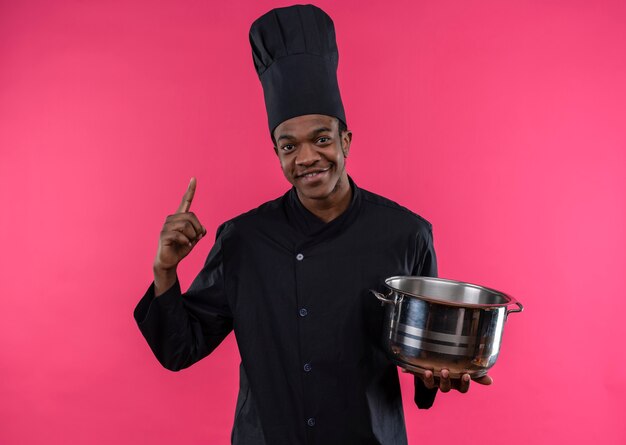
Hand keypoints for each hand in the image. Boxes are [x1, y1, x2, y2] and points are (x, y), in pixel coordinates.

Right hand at [153, 177, 206, 293]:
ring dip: (192, 236)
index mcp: (180, 217)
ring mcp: (166, 226)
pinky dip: (186, 242)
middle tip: (196, 238)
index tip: (194, 178)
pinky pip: (180, 235)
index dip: (190, 190)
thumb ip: (199, 232)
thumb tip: (203, 230)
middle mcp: (172, 219)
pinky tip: (185, 246)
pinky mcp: (163, 235)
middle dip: (197, 229)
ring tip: (188, 242)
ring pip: (186, 225)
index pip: (185, 201)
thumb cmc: (180, 248)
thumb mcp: (194, 239)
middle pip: (191, 216)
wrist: (169, 261)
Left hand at [405, 368, 492, 393]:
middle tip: (445, 371)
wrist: (439, 360)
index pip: (462, 388)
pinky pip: (415, 373)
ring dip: (429, 378)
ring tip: (428, 370)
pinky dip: (410, 370)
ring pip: (430, 384)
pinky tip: (405, 369)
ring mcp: (432, 380)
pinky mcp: (421, 373)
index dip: (464, 384)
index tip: (466, 375)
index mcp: (456, 382)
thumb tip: (490, 382)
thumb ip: (477, 373)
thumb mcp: (465, 367)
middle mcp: (443, 383)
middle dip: (445, 380)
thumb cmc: (456, 365)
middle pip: (444, 387)